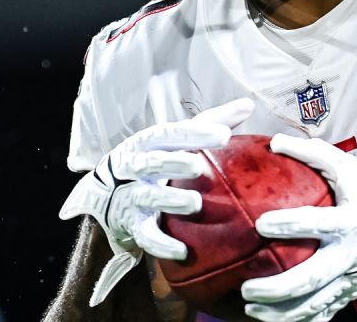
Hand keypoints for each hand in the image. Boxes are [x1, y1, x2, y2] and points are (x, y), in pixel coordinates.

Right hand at [58, 98, 254, 305]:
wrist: (108, 195)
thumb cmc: (156, 159)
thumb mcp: (177, 139)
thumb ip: (210, 122)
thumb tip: (248, 104)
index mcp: (147, 142)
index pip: (169, 132)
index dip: (194, 133)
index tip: (223, 135)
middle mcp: (134, 166)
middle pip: (151, 162)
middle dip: (173, 163)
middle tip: (198, 167)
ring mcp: (129, 195)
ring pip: (146, 197)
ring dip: (169, 200)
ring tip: (193, 203)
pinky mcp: (130, 224)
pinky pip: (144, 235)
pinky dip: (161, 244)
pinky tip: (182, 252)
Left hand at [240, 134, 356, 321]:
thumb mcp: (348, 168)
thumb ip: (313, 154)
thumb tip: (274, 142)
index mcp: (350, 220)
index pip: (317, 223)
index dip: (290, 224)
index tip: (261, 224)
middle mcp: (350, 254)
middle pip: (312, 278)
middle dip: (278, 288)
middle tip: (246, 289)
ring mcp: (351, 278)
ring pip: (315, 304)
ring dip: (282, 312)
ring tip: (251, 310)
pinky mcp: (350, 292)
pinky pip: (323, 313)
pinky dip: (298, 320)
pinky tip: (271, 319)